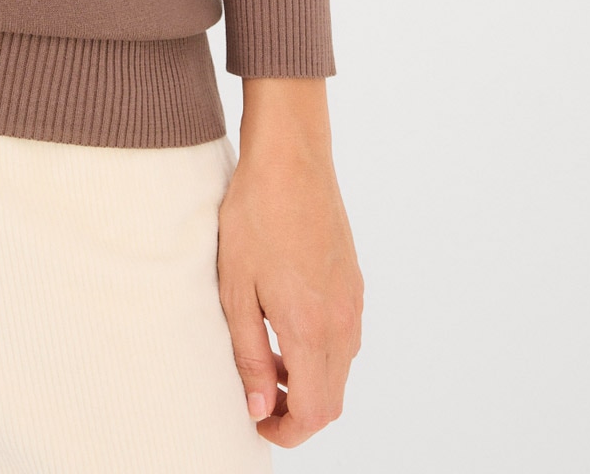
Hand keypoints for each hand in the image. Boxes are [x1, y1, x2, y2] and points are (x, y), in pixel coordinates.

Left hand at [217, 78, 362, 447]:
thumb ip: (250, 355)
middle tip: (257, 397)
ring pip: (341, 370)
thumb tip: (258, 409)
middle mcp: (343, 321)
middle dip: (296, 412)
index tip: (256, 421)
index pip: (313, 413)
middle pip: (332, 399)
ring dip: (309, 381)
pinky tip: (286, 323)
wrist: (291, 158)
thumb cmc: (255, 216)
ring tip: (267, 358)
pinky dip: (321, 351)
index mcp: (312, 329)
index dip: (284, 432)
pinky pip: (345, 337)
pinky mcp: (354, 281)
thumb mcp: (236, 289)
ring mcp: (353, 300)